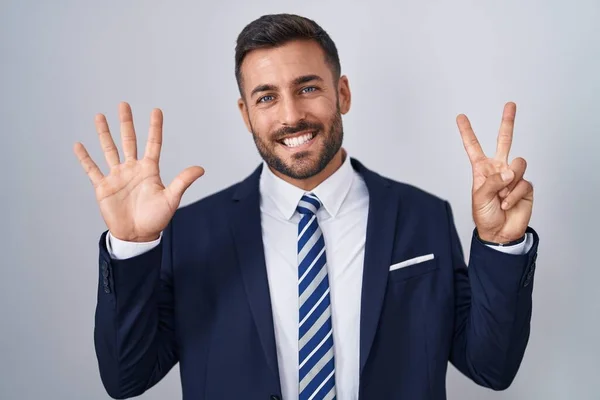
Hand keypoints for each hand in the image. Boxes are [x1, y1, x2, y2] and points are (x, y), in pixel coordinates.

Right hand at [74, 102, 204, 241]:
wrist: (137, 235)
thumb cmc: (156, 218)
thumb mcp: (171, 198)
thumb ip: (183, 181)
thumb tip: (201, 168)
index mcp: (149, 170)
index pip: (152, 143)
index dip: (155, 127)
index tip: (156, 110)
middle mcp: (132, 168)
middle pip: (129, 140)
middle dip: (126, 123)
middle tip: (124, 104)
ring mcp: (117, 176)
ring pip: (109, 149)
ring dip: (104, 133)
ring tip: (100, 116)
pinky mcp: (103, 187)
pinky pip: (92, 169)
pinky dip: (85, 158)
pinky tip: (79, 145)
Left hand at [456, 102, 533, 242]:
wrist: (500, 233)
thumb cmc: (485, 216)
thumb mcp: (480, 198)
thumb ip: (493, 182)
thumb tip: (510, 171)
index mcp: (482, 170)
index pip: (473, 147)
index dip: (467, 132)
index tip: (460, 117)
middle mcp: (498, 169)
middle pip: (504, 141)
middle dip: (507, 122)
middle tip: (510, 105)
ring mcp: (513, 176)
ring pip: (518, 164)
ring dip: (509, 182)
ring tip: (502, 196)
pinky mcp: (525, 186)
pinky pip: (522, 183)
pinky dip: (513, 195)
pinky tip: (508, 204)